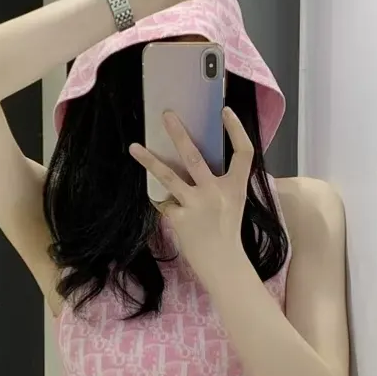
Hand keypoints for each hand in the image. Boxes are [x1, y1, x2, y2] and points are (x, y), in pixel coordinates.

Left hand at [129, 107, 254, 284]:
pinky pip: (166, 203)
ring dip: (149, 161)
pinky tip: (175, 214)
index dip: (236, 130)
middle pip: (195, 156)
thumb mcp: (233, 202)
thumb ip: (221, 182)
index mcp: (236, 187)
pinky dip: (167, 206)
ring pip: (168, 177)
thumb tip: (192, 159)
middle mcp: (216, 192)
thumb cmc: (227, 231)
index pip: (243, 152)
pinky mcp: (179, 218)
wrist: (222, 263)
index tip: (225, 112)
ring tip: (133, 147)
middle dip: (179, 134)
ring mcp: (196, 204)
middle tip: (166, 115)